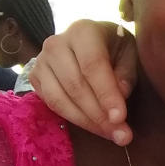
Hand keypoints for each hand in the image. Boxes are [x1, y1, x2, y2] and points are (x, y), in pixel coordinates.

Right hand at [29, 20, 137, 144]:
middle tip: (122, 135)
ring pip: (60, 99)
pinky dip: (74, 119)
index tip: (120, 117)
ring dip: (87, 122)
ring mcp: (40, 61)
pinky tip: (94, 127)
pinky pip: (52, 104)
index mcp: (83, 30)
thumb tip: (120, 96)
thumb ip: (126, 73)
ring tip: (112, 135)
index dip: (106, 94)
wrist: (89, 42)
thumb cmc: (114, 47)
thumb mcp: (129, 53)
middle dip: (99, 115)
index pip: (93, 65)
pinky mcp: (35, 78)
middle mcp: (56, 43)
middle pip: (75, 86)